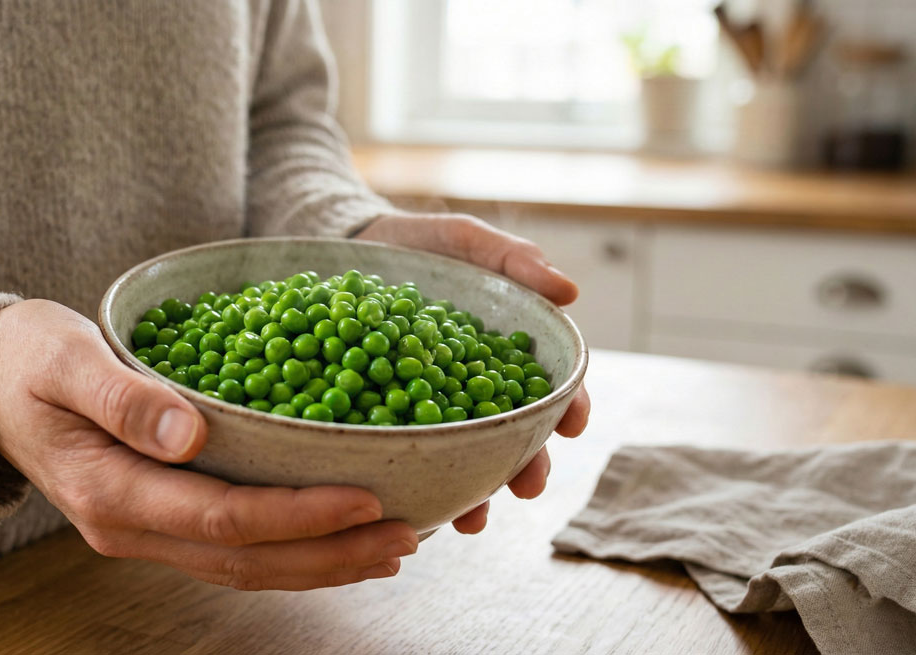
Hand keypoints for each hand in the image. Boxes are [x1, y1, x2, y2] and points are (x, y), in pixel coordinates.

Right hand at [0, 299, 417, 589]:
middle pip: (246, 558)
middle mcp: (130, 527)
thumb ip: (122, 396)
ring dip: (321, 562)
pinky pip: (234, 549)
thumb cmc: (25, 361)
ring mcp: (144, 531)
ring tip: (392, 546)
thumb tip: (188, 432)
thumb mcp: (63, 360)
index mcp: (110, 491)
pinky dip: (292, 549)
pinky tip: (337, 538)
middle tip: (404, 535)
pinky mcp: (159, 518)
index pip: (222, 517)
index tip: (366, 497)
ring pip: (245, 566)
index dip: (299, 514)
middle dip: (330, 552)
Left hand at [356, 213, 591, 532]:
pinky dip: (412, 483)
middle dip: (525, 465)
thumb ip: (512, 258)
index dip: (566, 407)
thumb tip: (570, 290)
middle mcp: (471, 387)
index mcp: (501, 352)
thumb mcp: (464, 240)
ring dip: (474, 491)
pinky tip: (414, 508)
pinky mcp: (384, 415)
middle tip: (527, 488)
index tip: (573, 425)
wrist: (343, 247)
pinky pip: (401, 454)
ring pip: (461, 456)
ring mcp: (429, 406)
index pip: (546, 385)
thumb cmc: (416, 242)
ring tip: (471, 520)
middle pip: (509, 433)